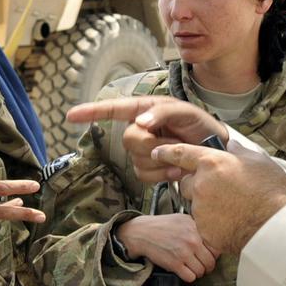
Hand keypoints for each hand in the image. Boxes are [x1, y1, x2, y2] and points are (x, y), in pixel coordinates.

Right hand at [67, 97, 226, 181]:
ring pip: (136, 160)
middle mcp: (139, 128)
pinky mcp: (148, 169)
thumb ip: (162, 113)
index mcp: (143, 110)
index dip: (90, 112)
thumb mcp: (185, 111)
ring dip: (160, 161)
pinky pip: (143, 176)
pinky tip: (175, 170)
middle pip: (128, 140)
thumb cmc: (199, 125)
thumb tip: (140, 122)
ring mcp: (142, 151)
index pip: (112, 109)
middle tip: (172, 143)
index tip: (70, 116)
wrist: (215, 150)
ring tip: (178, 157)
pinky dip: (161, 175)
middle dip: (152, 145)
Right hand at [116, 214, 218, 282]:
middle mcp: (191, 240)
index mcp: (195, 228)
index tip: (209, 254)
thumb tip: (211, 236)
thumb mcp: (182, 219)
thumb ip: (197, 226)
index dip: (213, 253)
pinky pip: (191, 277)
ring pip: (201, 271)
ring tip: (192, 268)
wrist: (142, 233)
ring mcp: (183, 253)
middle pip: (211, 261)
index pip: (216, 247)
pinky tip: (184, 271)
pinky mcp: (175, 264)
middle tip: (202, 265)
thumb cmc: (161, 226)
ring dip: (198, 272)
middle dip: (207, 266)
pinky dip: (189, 276)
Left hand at [152, 140, 285, 254]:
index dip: (167, 152)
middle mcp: (201, 184)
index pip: (180, 153)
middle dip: (197, 186)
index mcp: (211, 163)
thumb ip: (238, 152)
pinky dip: (213, 223)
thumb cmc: (271, 192)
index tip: (157, 152)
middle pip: (187, 183)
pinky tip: (231, 222)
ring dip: (206, 205)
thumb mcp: (258, 161)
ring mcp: (201, 208)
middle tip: (220, 192)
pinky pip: (203, 223)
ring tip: (231, 208)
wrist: (276, 226)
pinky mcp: (204, 229)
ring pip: (195, 204)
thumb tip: (231, 147)